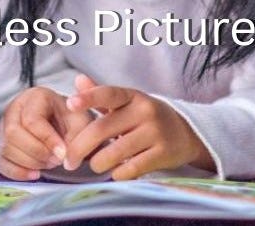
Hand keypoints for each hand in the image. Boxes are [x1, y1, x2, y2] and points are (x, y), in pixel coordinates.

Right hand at [0, 86, 93, 180]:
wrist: (61, 121)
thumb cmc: (70, 118)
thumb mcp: (80, 119)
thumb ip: (78, 135)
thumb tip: (64, 158)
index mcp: (35, 97)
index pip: (32, 119)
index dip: (47, 140)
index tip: (63, 153)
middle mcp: (14, 109)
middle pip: (12, 133)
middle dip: (36, 152)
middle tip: (56, 160)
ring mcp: (3, 127)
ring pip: (5, 148)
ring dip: (30, 162)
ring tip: (50, 163)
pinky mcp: (0, 145)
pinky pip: (0, 162)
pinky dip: (17, 172)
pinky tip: (36, 173)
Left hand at [63, 74, 212, 179]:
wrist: (186, 133)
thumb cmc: (146, 118)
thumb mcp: (127, 103)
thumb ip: (101, 95)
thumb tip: (78, 80)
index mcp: (132, 96)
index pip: (108, 94)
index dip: (89, 98)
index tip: (70, 104)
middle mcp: (144, 111)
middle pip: (102, 129)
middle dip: (79, 148)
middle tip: (69, 161)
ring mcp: (155, 133)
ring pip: (114, 153)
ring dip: (97, 164)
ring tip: (95, 166)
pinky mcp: (163, 154)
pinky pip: (131, 168)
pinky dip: (117, 174)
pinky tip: (116, 172)